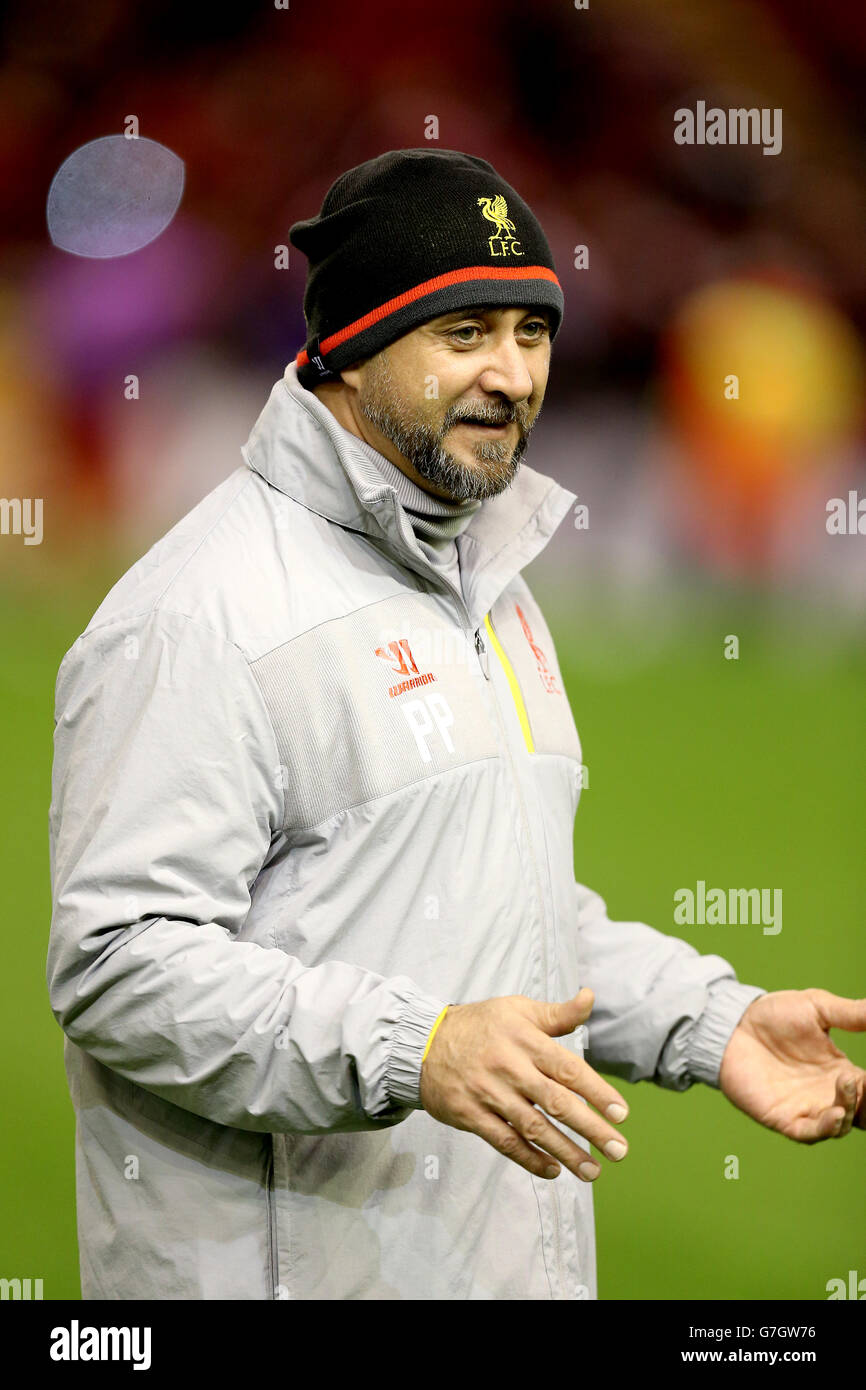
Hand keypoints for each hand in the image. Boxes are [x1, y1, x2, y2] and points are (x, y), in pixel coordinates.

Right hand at [419, 987, 629, 1181]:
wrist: (422, 1043)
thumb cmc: (480, 1025)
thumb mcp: (518, 1010)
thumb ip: (557, 1014)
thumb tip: (590, 997)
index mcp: (525, 1039)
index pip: (568, 1068)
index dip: (597, 1092)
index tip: (621, 1113)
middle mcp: (509, 1067)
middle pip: (556, 1102)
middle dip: (591, 1128)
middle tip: (619, 1151)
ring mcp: (489, 1093)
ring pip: (533, 1127)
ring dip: (565, 1151)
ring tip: (592, 1170)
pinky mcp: (470, 1115)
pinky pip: (504, 1142)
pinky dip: (529, 1159)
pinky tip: (552, 1171)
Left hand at [719, 988, 865, 1141]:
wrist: (732, 1024)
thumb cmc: (773, 1016)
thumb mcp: (817, 1008)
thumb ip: (851, 1014)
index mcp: (841, 1072)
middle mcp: (828, 1095)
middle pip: (864, 1112)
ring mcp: (807, 1109)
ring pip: (841, 1124)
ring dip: (851, 1108)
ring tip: (847, 1082)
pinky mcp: (783, 1118)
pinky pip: (810, 1134)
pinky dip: (827, 1128)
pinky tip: (837, 1112)